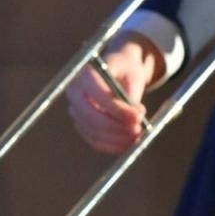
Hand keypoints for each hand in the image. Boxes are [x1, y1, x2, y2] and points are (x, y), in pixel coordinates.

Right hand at [65, 33, 162, 153]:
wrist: (118, 69)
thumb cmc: (127, 70)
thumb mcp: (133, 76)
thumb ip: (131, 96)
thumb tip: (134, 119)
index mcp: (85, 74)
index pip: (98, 96)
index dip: (119, 110)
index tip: (139, 116)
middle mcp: (75, 93)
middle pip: (92, 117)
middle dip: (117, 127)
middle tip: (138, 130)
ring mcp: (76, 111)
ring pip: (94, 133)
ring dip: (118, 139)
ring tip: (139, 134)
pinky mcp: (82, 125)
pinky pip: (96, 141)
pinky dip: (114, 145)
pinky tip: (130, 142)